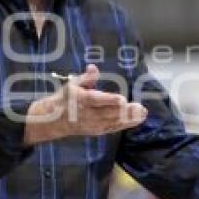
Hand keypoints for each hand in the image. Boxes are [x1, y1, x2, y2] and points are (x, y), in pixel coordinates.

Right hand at [23, 64, 147, 144]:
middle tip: (140, 107)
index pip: (96, 101)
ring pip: (113, 122)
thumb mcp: (73, 84)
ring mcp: (93, 124)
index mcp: (82, 100)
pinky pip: (113, 128)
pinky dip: (125, 124)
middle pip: (109, 114)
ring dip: (130, 119)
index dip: (109, 101)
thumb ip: (86, 78)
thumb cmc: (67, 98)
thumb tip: (93, 67)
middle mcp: (88, 114)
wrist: (55, 120)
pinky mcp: (97, 130)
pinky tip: (137, 120)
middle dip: (125, 112)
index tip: (121, 99)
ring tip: (143, 114)